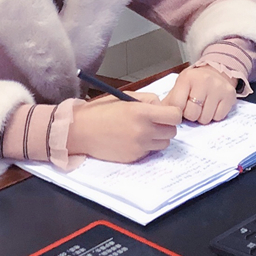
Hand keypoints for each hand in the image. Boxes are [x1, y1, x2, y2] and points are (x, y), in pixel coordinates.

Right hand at [67, 92, 181, 162]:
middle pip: (172, 131)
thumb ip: (147, 100)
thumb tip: (161, 106)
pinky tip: (131, 138)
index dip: (173, 113)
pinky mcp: (134, 157)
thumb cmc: (100, 111)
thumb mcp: (125, 97)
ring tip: (142, 130)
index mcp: (141, 112)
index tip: (167, 112)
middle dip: (166, 125)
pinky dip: (146, 145)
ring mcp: (139, 146)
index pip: (175, 116)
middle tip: (154, 121)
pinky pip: (150, 152)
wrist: (81, 131)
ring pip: (164, 143)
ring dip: (158, 137)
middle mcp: (143, 131)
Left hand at [162, 66, 235, 123]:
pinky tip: (213, 106)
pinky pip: (218, 117)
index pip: (177, 105)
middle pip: (192, 114)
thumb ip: (170, 100)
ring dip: (203, 117)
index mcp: (187, 78)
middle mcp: (203, 81)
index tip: (182, 107)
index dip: (178, 111)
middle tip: (194, 108)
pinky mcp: (229, 95)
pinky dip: (214, 116)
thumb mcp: (181, 85)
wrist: (217, 71)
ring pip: (206, 118)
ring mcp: (218, 88)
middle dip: (191, 115)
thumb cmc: (195, 82)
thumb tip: (161, 114)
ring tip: (203, 107)